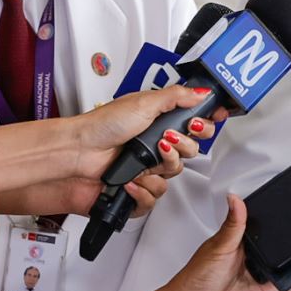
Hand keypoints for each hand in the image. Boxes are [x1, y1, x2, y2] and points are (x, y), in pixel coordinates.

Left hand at [0, 85, 218, 218]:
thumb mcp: (144, 102)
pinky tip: (133, 178)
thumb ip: (176, 97)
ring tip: (150, 155)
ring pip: (175, 175)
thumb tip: (201, 93)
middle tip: (170, 138)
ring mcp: (147, 167)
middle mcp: (156, 144)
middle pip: (191, 151)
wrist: (79, 153)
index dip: (204, 124)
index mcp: (159, 122)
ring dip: (164, 165)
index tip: (211, 120)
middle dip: (184, 145)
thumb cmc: (103, 125)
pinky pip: (155, 197)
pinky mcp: (137, 189)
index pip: (193, 125)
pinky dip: (144, 190)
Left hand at [166, 194, 282, 290]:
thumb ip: (233, 224)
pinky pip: (289, 283)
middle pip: (276, 244)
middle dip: (284, 239)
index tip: (282, 207)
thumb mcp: (218, 245)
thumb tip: (235, 200)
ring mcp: (261, 275)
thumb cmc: (197, 279)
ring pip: (284, 263)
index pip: (261, 227)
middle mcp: (252, 258)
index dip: (270, 219)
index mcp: (240, 242)